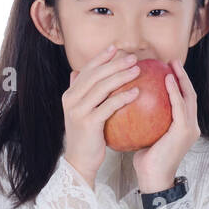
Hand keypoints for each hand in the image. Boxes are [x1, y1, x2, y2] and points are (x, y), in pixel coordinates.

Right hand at [62, 44, 141, 188]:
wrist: (80, 161)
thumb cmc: (87, 135)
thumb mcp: (82, 111)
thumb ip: (82, 92)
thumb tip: (78, 71)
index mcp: (70, 94)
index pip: (86, 70)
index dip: (100, 57)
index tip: (116, 48)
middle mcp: (71, 100)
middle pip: (95, 75)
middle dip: (114, 63)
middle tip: (133, 57)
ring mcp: (78, 111)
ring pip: (101, 87)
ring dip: (121, 76)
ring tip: (137, 70)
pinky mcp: (88, 123)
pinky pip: (108, 106)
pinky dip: (123, 97)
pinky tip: (136, 92)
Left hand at [131, 58, 199, 193]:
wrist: (152, 178)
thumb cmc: (146, 160)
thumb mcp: (147, 136)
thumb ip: (147, 121)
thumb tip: (130, 105)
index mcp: (184, 127)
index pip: (183, 100)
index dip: (178, 84)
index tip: (167, 69)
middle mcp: (191, 126)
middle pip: (190, 94)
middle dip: (183, 76)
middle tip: (172, 61)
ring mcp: (190, 128)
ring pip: (189, 97)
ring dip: (181, 79)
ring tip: (171, 65)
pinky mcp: (185, 131)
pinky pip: (180, 106)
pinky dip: (174, 91)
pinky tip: (166, 80)